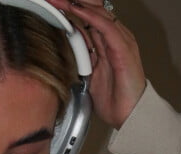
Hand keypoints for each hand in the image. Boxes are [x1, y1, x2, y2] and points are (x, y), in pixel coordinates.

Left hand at [50, 0, 145, 128]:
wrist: (130, 114)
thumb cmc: (114, 100)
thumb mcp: (89, 76)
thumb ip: (80, 60)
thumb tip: (65, 53)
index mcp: (105, 44)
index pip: (86, 19)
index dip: (69, 11)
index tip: (50, 6)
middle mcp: (113, 38)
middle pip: (91, 12)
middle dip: (71, 4)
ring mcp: (120, 40)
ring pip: (97, 14)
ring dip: (77, 5)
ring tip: (60, 0)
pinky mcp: (123, 47)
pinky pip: (106, 26)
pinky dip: (90, 16)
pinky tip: (76, 9)